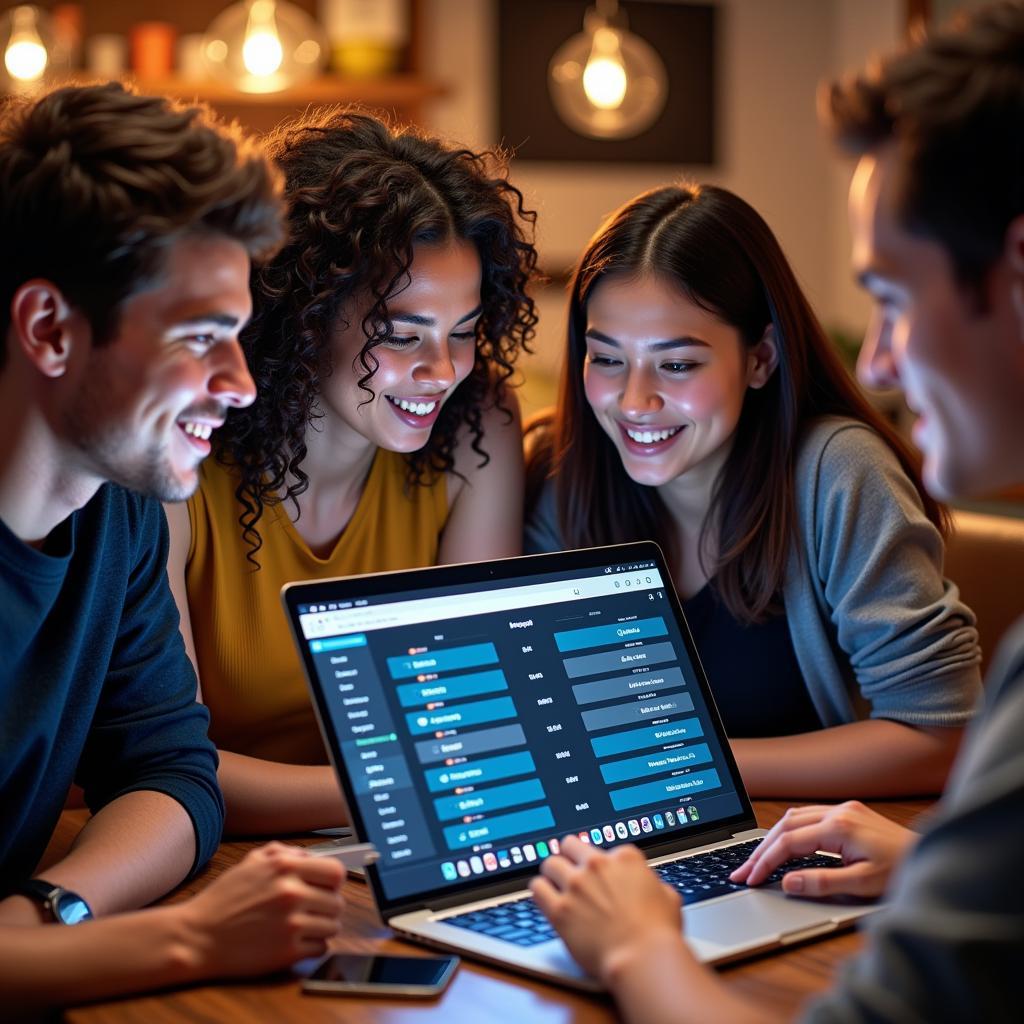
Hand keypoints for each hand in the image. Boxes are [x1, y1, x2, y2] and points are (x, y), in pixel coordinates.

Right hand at [178, 842, 345, 978]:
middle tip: (312, 909)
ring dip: (321, 926)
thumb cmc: (223, 900)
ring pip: (333, 926)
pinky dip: (312, 945)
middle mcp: (291, 893)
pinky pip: (321, 947)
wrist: (197, 936)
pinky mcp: (287, 952)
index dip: (333, 881)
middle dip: (327, 906)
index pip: (336, 871)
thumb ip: (284, 852)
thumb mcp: (251, 862)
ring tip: (302, 925)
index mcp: (284, 867)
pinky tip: (295, 940)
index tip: (327, 887)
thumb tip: (311, 857)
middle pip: (337, 902)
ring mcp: (291, 924)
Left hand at [530, 836, 682, 982]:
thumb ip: (652, 884)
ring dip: (553, 874)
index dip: (600, 863)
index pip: (602, 847)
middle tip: (570, 871)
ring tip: (555, 885)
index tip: (597, 873)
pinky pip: (537, 888)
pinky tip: (545, 898)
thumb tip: (651, 886)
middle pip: (570, 846)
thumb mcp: (668, 897)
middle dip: (570, 857)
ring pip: (550, 863)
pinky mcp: (560, 910)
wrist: (643, 959)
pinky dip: (540, 891)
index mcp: (624, 858)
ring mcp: (576, 886)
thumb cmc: (659, 933)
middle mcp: (597, 866)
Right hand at [730, 800, 916, 897]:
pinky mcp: (847, 812)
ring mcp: (842, 808)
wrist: (933, 857)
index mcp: (840, 826)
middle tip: (742, 871)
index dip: (766, 861)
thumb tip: (787, 883)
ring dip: (772, 838)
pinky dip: (788, 831)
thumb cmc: (903, 871)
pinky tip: (782, 844)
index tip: (750, 878)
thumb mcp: (863, 884)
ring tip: (756, 860)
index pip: (790, 842)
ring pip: (793, 817)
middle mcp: (838, 811)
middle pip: (785, 826)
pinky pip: (806, 816)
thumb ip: (822, 882)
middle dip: (760, 849)